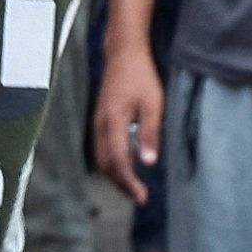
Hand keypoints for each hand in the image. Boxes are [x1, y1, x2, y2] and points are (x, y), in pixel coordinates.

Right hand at [90, 45, 164, 205]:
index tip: (142, 197)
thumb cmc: (140, 76)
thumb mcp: (153, 105)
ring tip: (134, 186)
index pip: (119, 162)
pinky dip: (114, 162)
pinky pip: (103, 148)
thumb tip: (148, 163)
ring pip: (102, 158)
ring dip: (116, 175)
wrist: (123, 54)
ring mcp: (98, 123)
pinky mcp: (100, 120)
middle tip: (139, 196)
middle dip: (121, 184)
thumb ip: (150, 134)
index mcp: (113, 122)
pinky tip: (129, 165)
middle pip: (106, 165)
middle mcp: (100, 125)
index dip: (129, 183)